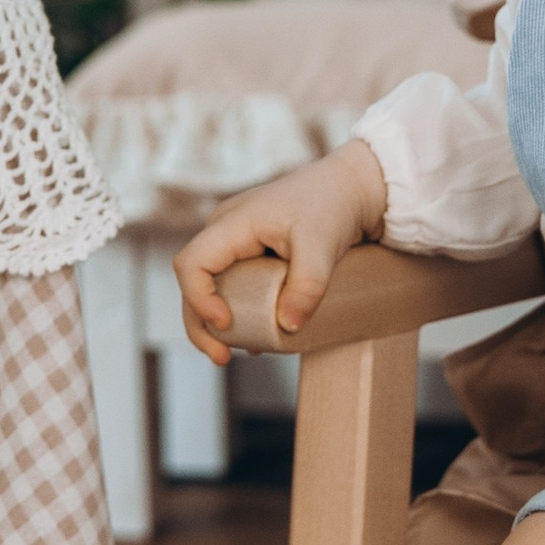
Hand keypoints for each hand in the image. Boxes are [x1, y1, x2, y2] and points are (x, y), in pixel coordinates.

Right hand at [172, 138, 389, 366]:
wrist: (352, 186)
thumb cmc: (334, 205)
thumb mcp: (323, 245)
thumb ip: (307, 285)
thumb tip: (288, 326)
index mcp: (233, 223)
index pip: (192, 264)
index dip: (199, 299)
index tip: (226, 324)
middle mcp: (226, 230)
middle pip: (192, 280)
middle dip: (200, 323)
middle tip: (222, 358)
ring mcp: (236, 240)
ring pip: (208, 284)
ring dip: (214, 320)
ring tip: (234, 352)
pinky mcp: (251, 250)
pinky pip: (230, 282)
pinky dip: (235, 309)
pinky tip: (255, 335)